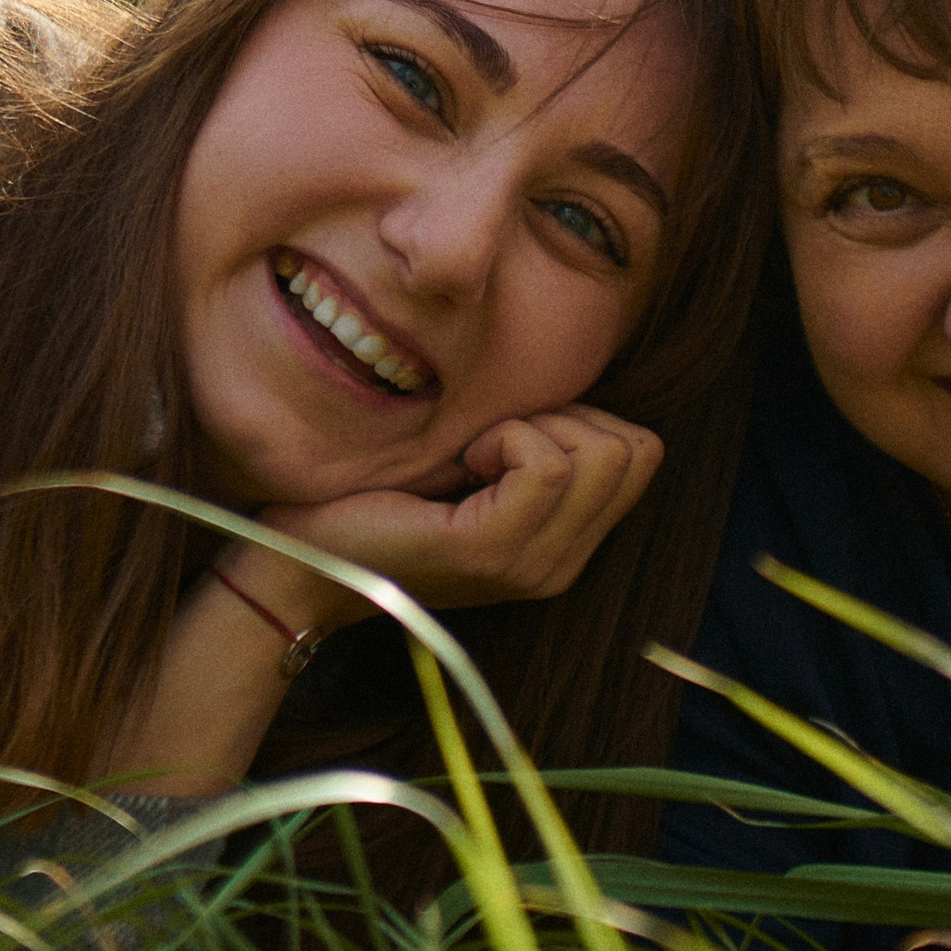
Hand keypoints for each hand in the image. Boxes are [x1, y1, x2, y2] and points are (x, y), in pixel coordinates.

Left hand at [252, 404, 666, 623]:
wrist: (307, 562)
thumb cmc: (380, 498)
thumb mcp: (478, 465)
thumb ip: (537, 441)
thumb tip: (578, 386)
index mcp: (565, 545)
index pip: (643, 453)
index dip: (585, 418)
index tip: (510, 434)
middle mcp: (561, 564)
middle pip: (636, 450)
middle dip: (569, 418)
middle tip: (492, 443)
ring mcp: (531, 564)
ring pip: (601, 453)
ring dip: (534, 427)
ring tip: (474, 455)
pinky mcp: (490, 549)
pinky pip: (545, 464)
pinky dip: (506, 437)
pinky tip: (461, 462)